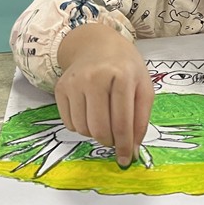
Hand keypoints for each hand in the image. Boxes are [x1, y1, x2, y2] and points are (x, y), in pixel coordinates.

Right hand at [54, 23, 153, 168]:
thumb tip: (133, 151)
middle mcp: (94, 78)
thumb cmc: (125, 67)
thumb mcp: (143, 86)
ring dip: (96, 134)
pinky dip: (82, 127)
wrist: (96, 45)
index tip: (127, 159)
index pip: (122, 122)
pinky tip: (90, 113)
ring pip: (83, 129)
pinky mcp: (60, 88)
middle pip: (99, 129)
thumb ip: (141, 119)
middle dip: (110, 142)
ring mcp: (74, 83)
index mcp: (121, 76)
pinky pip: (69, 123)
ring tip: (104, 121)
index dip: (125, 145)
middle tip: (115, 140)